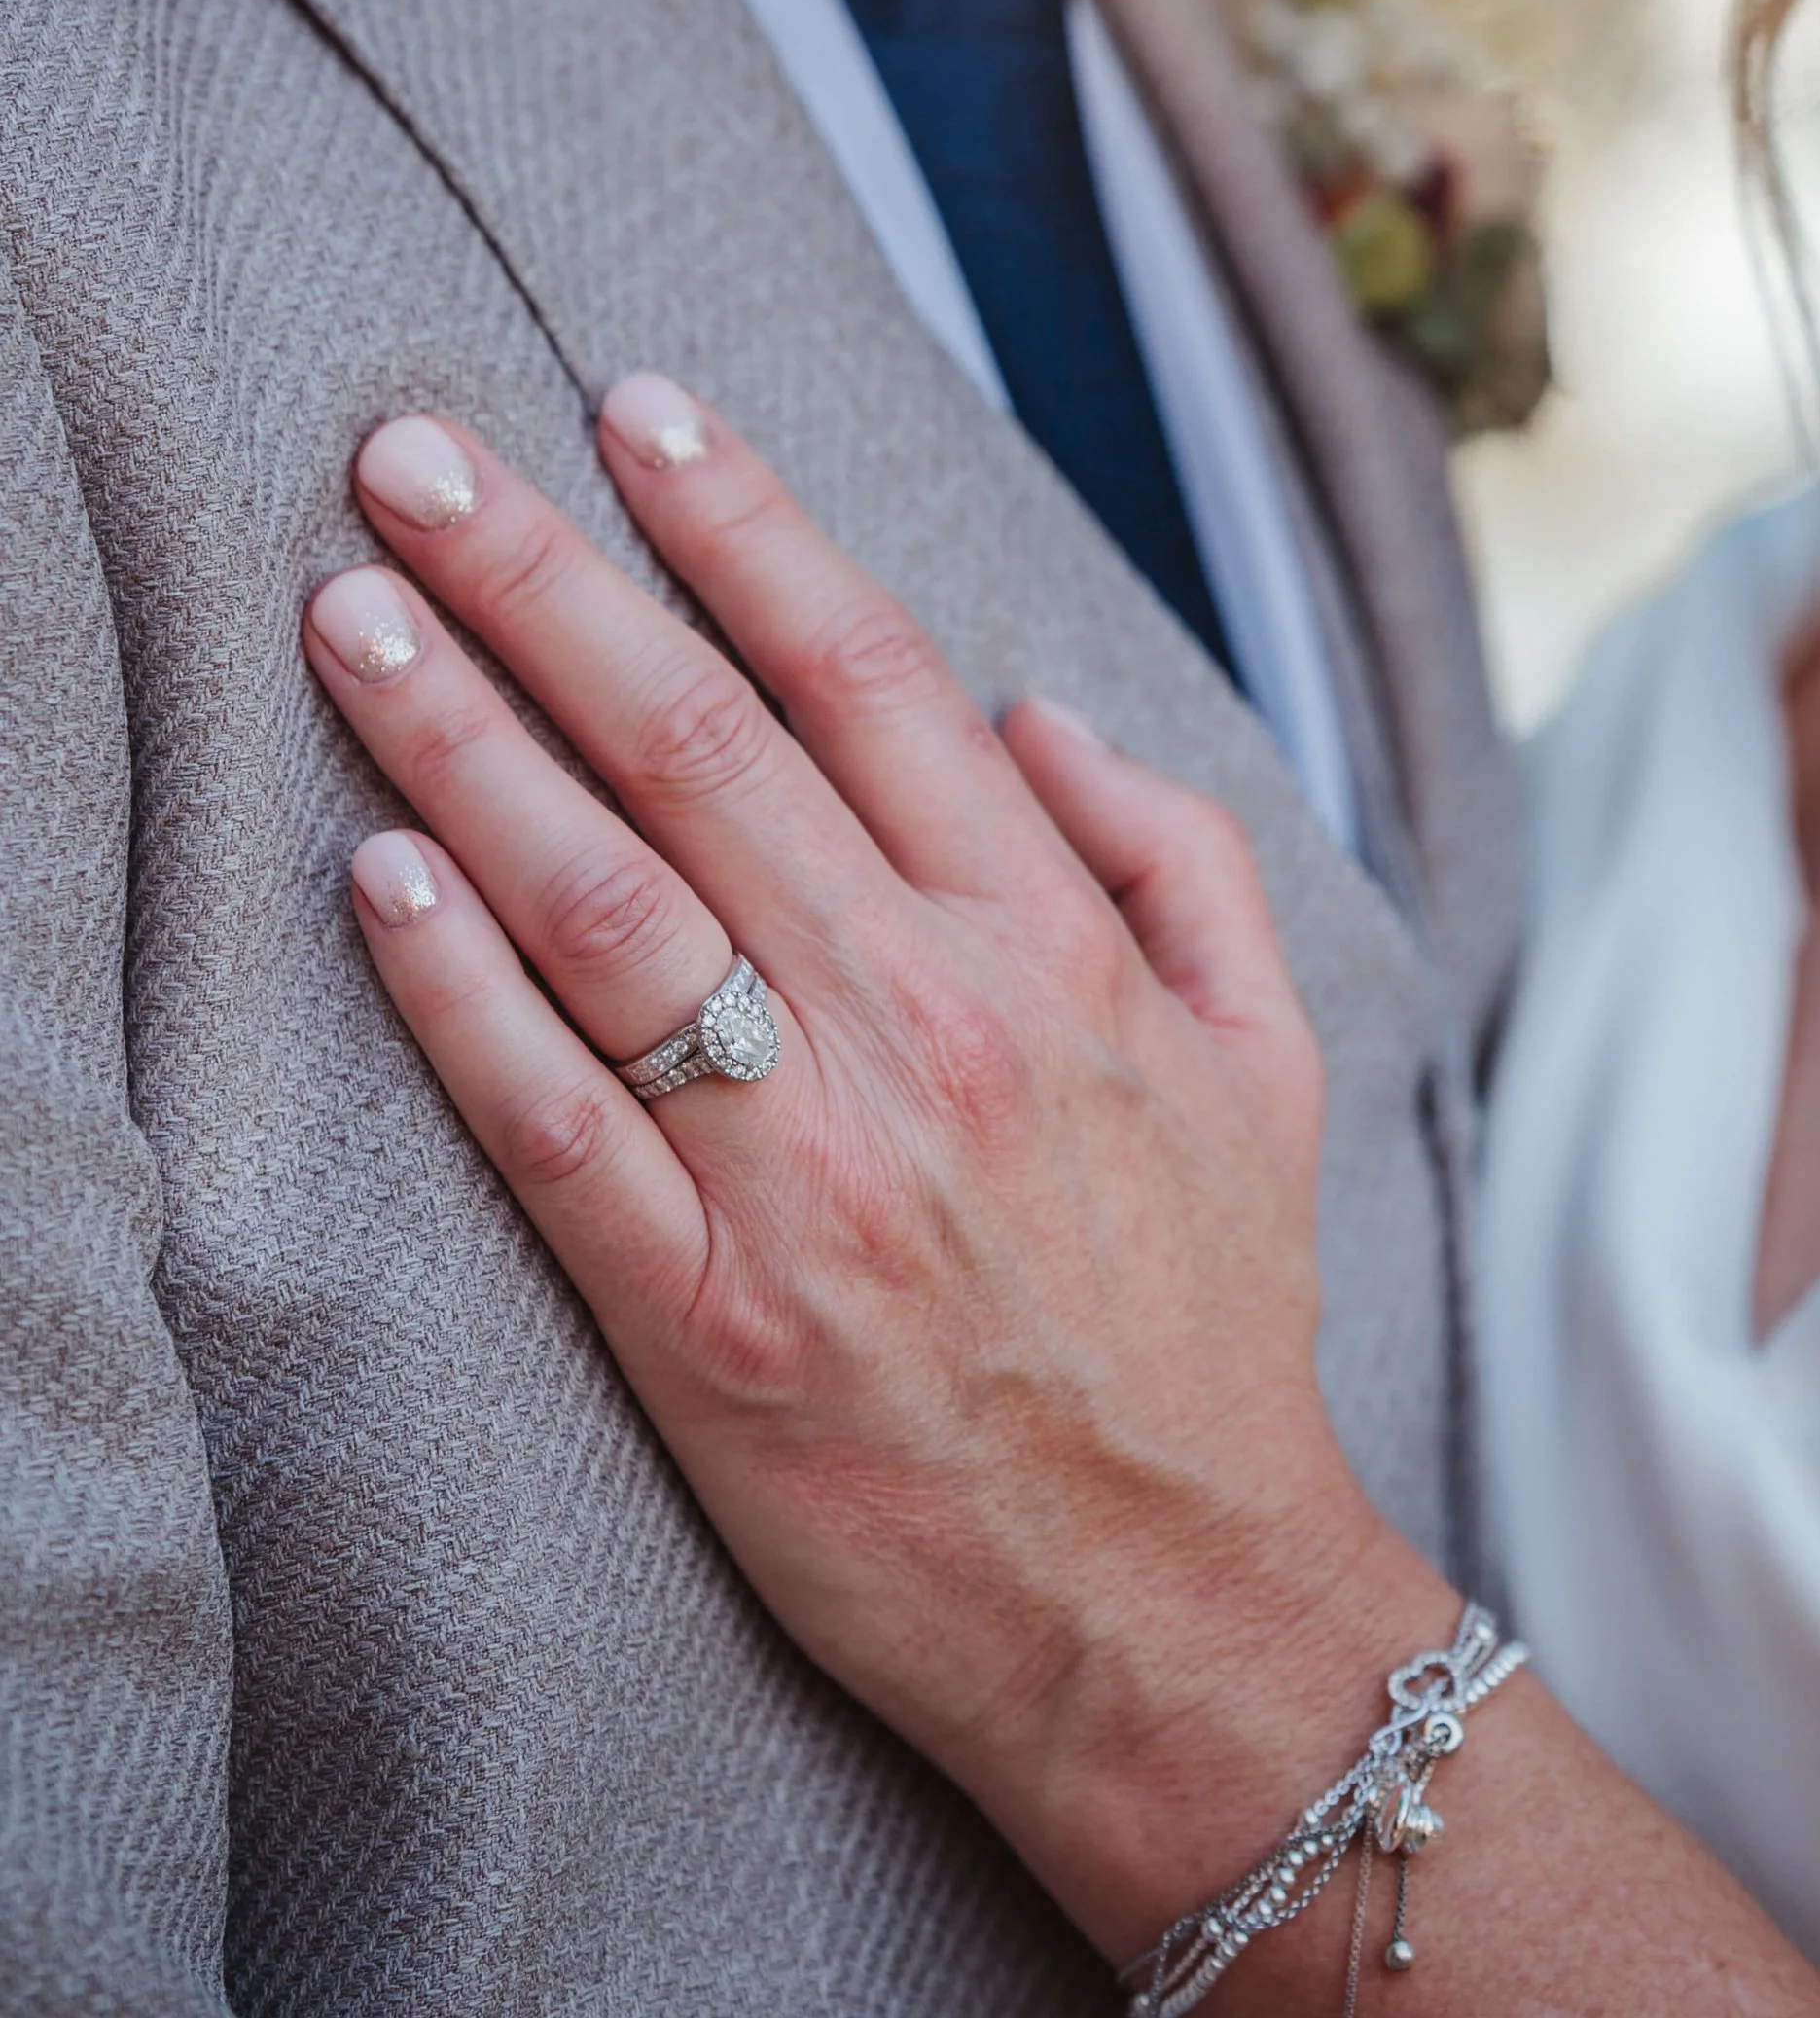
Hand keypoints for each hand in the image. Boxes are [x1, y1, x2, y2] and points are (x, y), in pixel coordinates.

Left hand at [304, 381, 1445, 1952]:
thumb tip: (1035, 709)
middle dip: (542, 578)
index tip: (635, 409)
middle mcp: (924, 1025)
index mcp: (1051, 948)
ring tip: (350, 615)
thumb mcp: (1271, 1061)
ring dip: (460, 743)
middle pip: (700, 746)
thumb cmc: (1209, 1321)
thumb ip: (1174, 855)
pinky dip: (455, 993)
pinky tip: (373, 878)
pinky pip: (553, 1125)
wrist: (1176, 1608)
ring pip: (604, 904)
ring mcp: (805, 1170)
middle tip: (409, 453)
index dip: (742, 525)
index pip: (869, 675)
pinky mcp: (702, 1319)